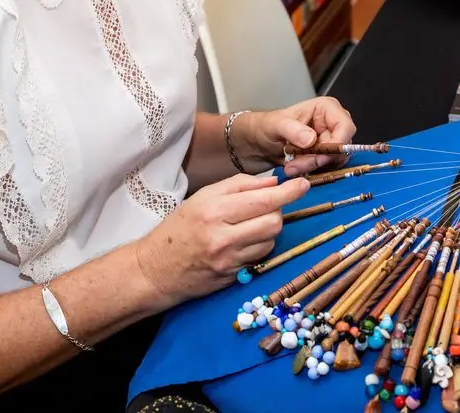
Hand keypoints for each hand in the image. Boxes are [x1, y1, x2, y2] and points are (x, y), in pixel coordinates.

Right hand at [134, 172, 309, 303]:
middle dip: (277, 211)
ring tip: (251, 225)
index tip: (304, 184)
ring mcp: (229, 260)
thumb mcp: (203, 197)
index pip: (264, 199)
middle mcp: (223, 236)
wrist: (155, 270)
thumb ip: (239, 185)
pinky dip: (259, 247)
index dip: (289, 191)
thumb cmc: (178, 229)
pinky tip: (244, 242)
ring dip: (269, 230)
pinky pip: (260, 258)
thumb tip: (273, 182)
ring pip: (271, 240)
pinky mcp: (233, 277)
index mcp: (214, 210)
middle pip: (274, 220)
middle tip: (268, 206)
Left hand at [237, 96, 356, 176]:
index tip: (319, 155)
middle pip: (341, 147)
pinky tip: (294, 168)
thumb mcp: (276, 125)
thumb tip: (311, 139)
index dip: (337, 144)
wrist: (257, 143)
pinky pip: (326, 168)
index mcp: (326, 109)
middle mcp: (331, 125)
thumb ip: (293, 130)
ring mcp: (328, 142)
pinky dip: (310, 171)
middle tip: (296, 164)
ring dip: (312, 167)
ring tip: (290, 166)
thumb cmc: (265, 126)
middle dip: (319, 159)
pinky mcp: (323, 157)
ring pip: (333, 161)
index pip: (345, 127)